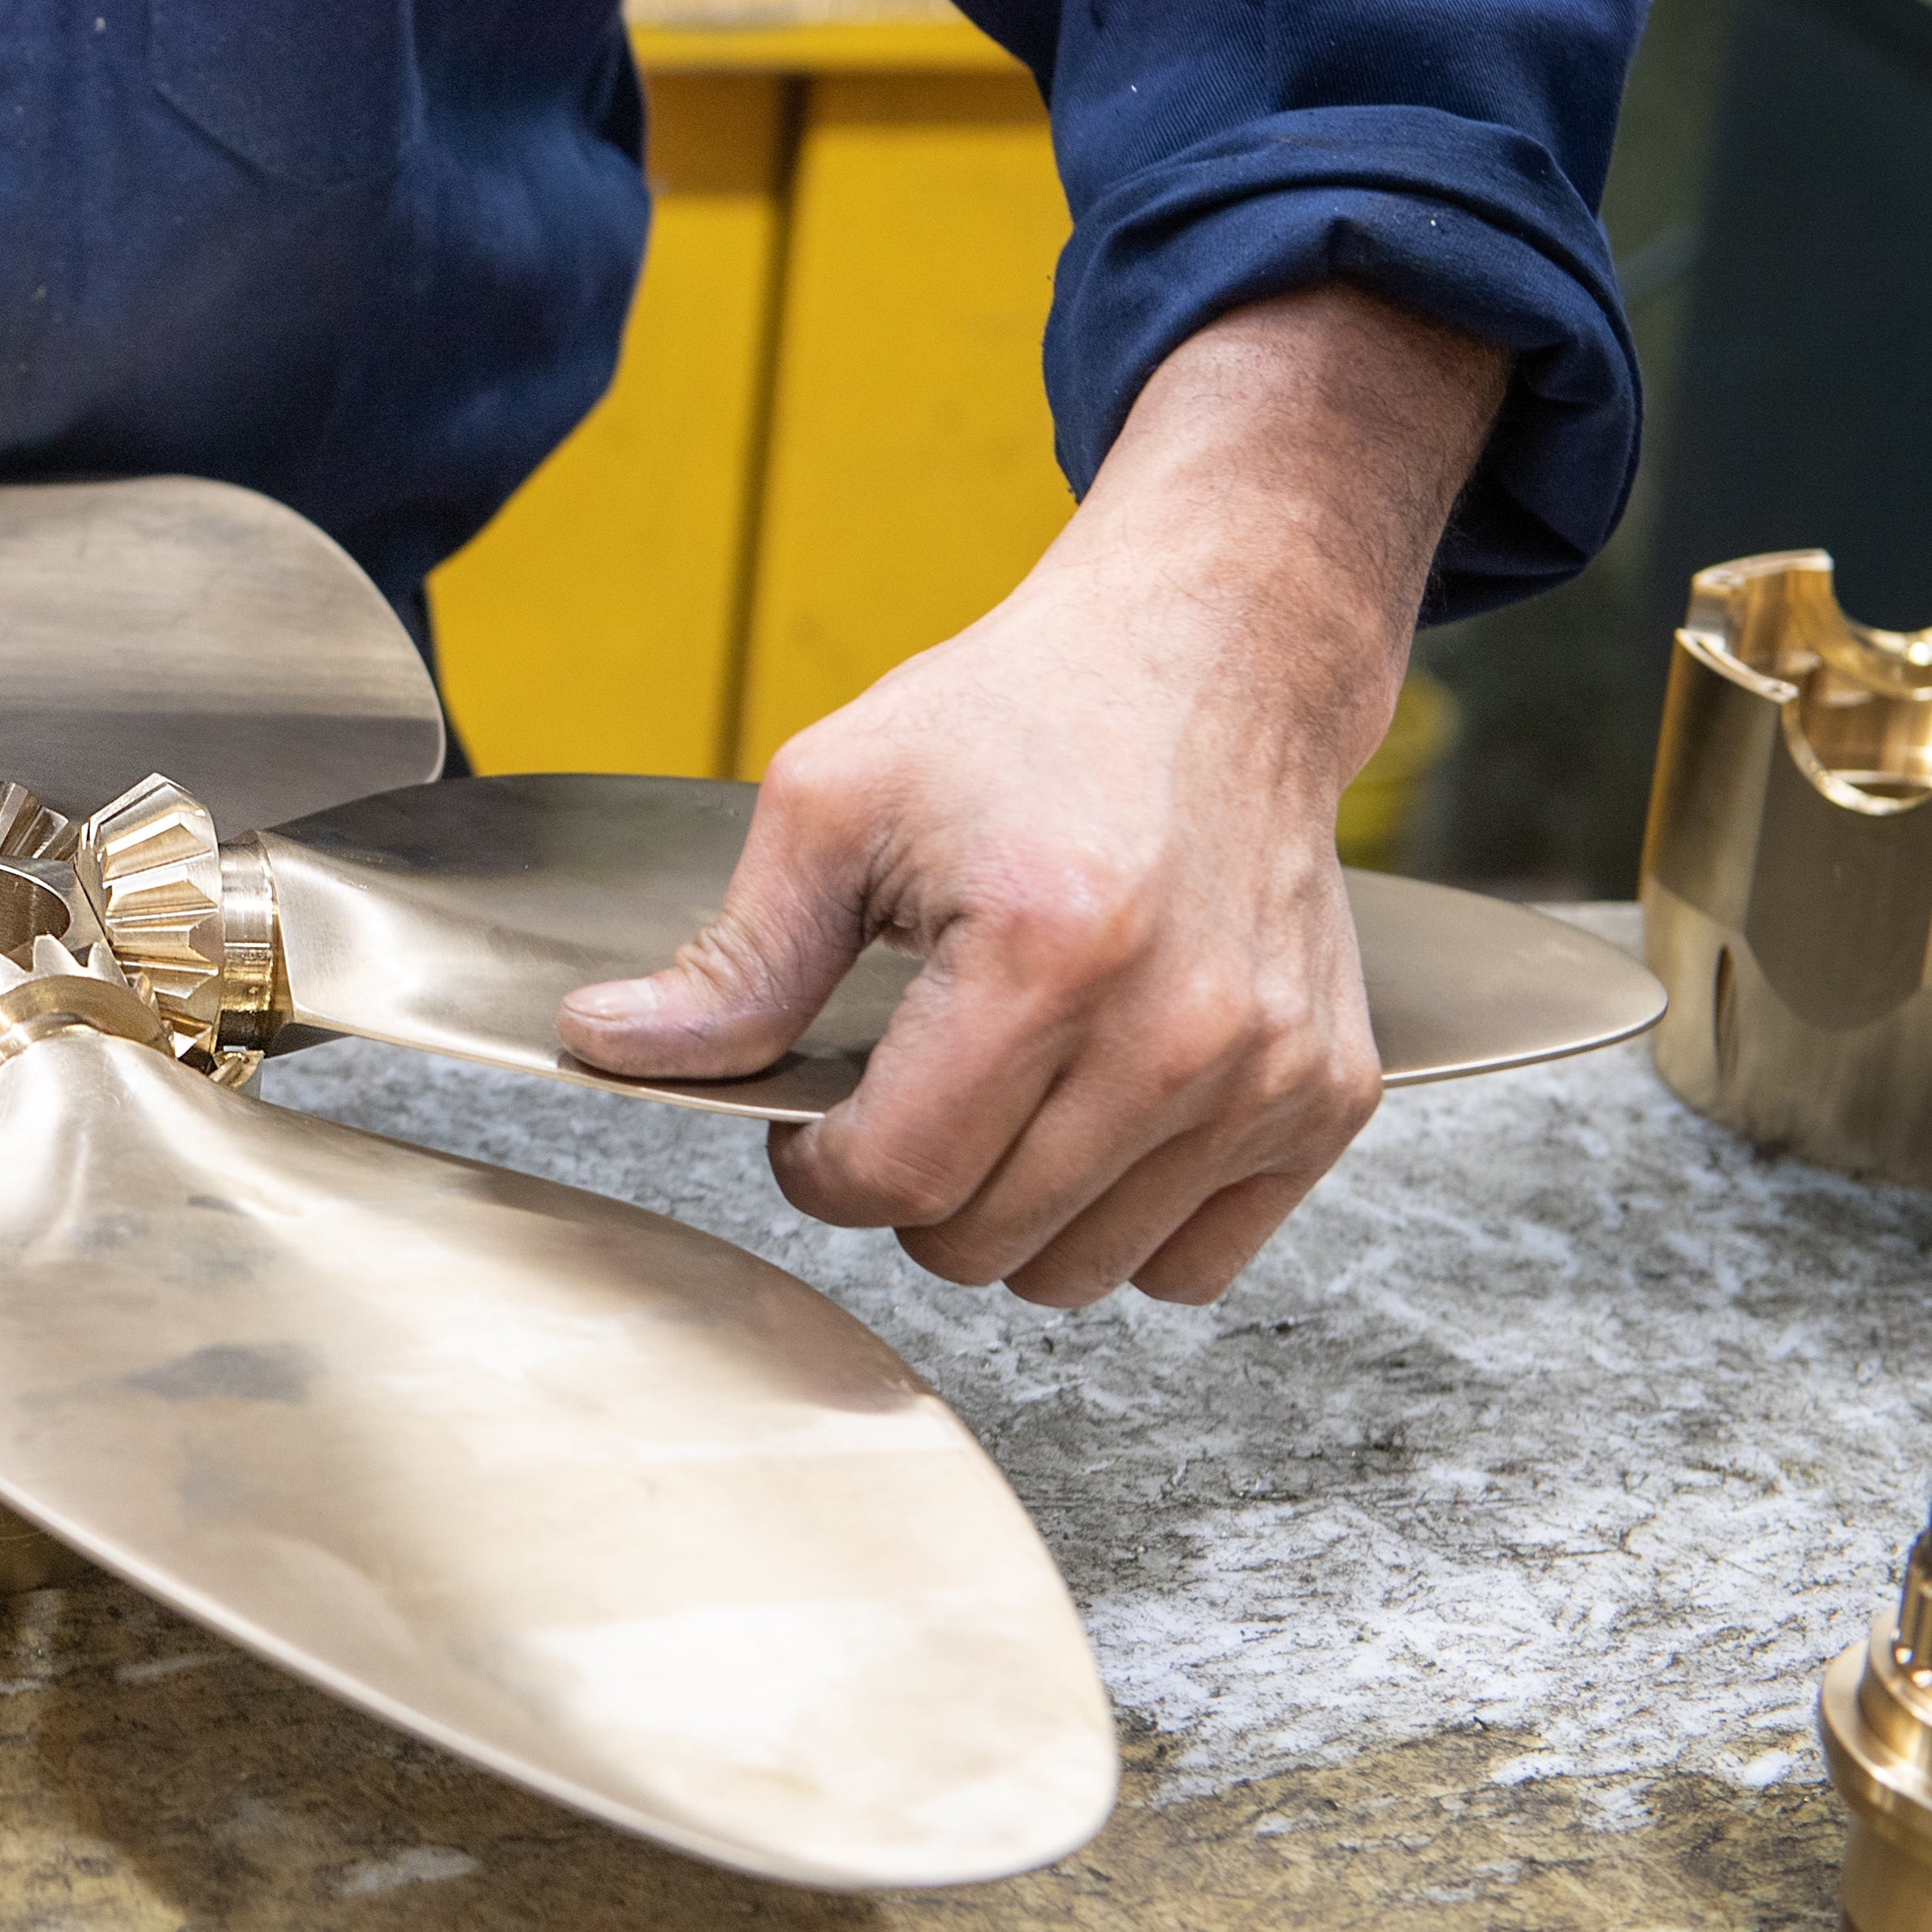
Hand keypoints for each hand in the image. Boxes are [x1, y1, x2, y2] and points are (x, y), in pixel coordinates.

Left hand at [556, 285, 1507, 1304]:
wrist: (1210, 659)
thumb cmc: (1015, 718)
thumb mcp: (834, 802)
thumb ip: (733, 961)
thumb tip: (602, 1050)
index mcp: (1047, 949)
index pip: (900, 1176)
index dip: (819, 1170)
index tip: (811, 1117)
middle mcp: (1181, 1026)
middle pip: (987, 1239)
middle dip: (910, 1187)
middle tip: (907, 1084)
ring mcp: (1270, 1071)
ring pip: (1085, 1272)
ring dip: (1012, 1213)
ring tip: (1000, 1090)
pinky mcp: (1330, 1095)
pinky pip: (1196, 1266)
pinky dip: (1125, 1223)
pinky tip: (1092, 1118)